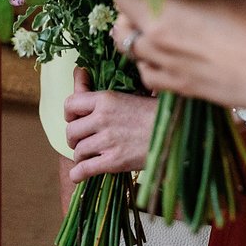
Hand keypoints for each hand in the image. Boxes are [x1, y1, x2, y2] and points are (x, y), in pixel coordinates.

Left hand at [65, 66, 157, 182]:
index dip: (69, 114)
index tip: (75, 119)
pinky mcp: (113, 161)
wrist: (176, 131)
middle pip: (71, 130)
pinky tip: (79, 175)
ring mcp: (107, 140)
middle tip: (83, 140)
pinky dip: (78, 174)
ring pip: (78, 150)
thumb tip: (78, 70)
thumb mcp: (127, 94)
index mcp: (106, 98)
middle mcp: (102, 118)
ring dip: (81, 155)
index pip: (70, 104)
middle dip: (74, 138)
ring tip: (89, 156)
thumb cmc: (154, 112)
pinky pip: (85, 169)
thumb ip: (99, 88)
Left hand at [114, 0, 245, 113]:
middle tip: (147, 1)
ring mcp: (165, 68)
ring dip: (136, 37)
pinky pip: (147, 75)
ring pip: (130, 51)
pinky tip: (164, 56)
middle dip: (130, 12)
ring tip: (153, 27)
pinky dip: (149, 63)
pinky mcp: (179, 89)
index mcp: (162, 10)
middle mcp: (155, 41)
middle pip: (121, 25)